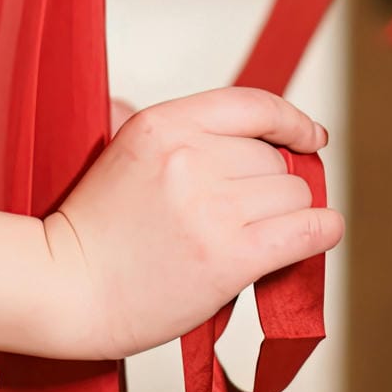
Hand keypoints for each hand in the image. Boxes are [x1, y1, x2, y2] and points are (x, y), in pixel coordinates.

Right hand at [42, 86, 341, 360]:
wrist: (69, 287)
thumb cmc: (95, 227)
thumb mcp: (127, 150)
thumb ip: (179, 132)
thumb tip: (246, 134)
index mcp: (163, 123)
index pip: (252, 104)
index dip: (290, 119)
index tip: (310, 135)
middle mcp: (189, 157)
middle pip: (274, 157)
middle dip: (272, 182)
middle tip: (249, 211)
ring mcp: (211, 208)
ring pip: (293, 193)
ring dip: (288, 212)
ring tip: (260, 232)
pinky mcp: (229, 257)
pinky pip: (305, 230)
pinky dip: (322, 229)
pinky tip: (321, 231)